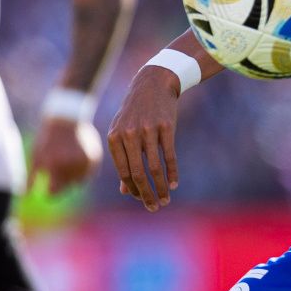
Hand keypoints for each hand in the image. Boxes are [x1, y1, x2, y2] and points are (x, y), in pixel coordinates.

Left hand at [30, 118, 102, 194]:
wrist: (67, 118)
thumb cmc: (47, 138)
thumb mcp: (36, 156)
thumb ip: (31, 177)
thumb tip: (25, 195)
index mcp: (54, 166)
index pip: (53, 192)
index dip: (50, 193)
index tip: (48, 191)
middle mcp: (71, 166)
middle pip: (67, 188)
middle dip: (61, 184)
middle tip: (57, 174)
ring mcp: (84, 162)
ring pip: (79, 182)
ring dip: (72, 178)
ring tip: (66, 163)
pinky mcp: (94, 158)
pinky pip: (89, 173)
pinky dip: (83, 171)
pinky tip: (76, 160)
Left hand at [107, 66, 180, 210]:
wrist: (152, 83)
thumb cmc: (135, 112)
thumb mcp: (123, 133)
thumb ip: (123, 160)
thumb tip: (125, 190)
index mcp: (115, 138)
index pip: (124, 172)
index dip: (134, 190)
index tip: (143, 200)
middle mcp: (129, 135)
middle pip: (138, 173)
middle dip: (146, 194)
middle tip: (154, 207)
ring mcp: (148, 130)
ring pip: (154, 168)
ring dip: (161, 187)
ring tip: (166, 199)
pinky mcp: (166, 126)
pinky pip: (169, 155)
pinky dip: (172, 172)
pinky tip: (174, 183)